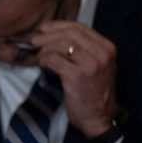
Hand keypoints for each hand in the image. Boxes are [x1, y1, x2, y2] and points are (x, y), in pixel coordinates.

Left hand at [32, 21, 118, 136]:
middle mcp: (101, 53)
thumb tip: (53, 35)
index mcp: (107, 47)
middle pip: (69, 33)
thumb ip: (82, 49)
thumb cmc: (93, 91)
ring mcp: (91, 64)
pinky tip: (42, 64)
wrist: (99, 116)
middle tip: (35, 41)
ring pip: (60, 45)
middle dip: (48, 35)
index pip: (80, 27)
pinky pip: (53, 59)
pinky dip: (44, 60)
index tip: (44, 29)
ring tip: (39, 56)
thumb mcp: (94, 65)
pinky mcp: (77, 76)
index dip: (58, 26)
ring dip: (45, 49)